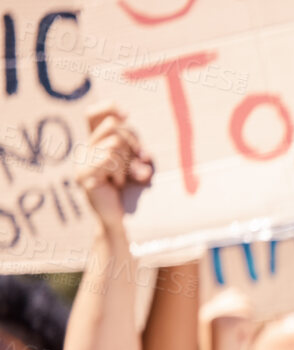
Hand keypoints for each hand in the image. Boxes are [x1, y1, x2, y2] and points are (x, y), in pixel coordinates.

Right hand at [76, 105, 153, 229]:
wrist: (125, 222)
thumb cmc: (134, 193)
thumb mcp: (137, 164)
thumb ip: (132, 143)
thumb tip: (123, 116)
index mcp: (97, 145)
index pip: (93, 114)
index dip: (109, 108)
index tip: (127, 114)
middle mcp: (85, 151)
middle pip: (113, 126)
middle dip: (133, 143)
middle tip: (137, 166)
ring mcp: (82, 163)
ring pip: (114, 142)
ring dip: (128, 162)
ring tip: (124, 180)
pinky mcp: (84, 176)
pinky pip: (108, 158)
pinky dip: (120, 170)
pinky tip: (117, 184)